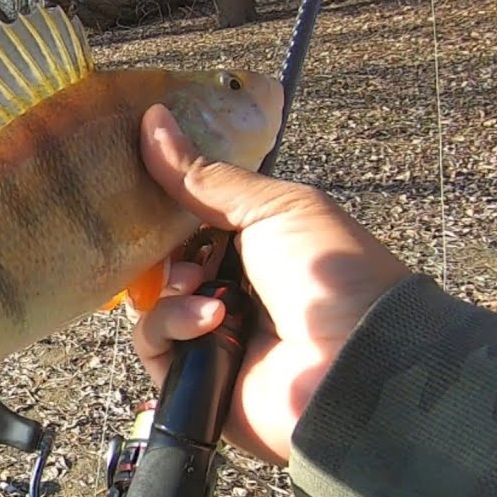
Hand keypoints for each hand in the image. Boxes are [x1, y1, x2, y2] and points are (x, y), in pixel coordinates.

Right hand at [131, 105, 411, 464]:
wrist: (354, 361)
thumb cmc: (329, 274)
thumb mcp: (271, 207)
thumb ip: (205, 176)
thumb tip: (151, 120)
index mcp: (254, 245)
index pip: (188, 221)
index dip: (165, 206)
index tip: (143, 186)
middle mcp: (230, 289)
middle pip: (162, 260)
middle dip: (162, 248)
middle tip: (185, 247)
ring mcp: (210, 335)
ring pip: (150, 300)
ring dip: (174, 288)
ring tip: (206, 289)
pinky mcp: (193, 377)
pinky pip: (152, 343)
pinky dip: (174, 326)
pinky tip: (212, 322)